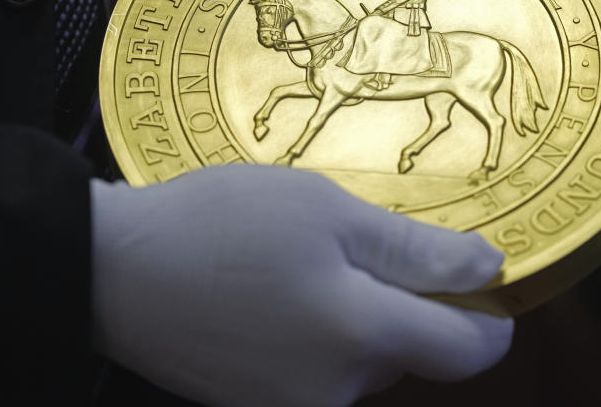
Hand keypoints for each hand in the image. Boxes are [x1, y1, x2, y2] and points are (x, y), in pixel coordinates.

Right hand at [90, 165, 511, 406]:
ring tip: (304, 263)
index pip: (468, 351)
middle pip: (410, 352)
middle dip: (405, 302)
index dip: (486, 316)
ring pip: (362, 360)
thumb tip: (489, 270)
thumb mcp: (327, 212)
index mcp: (363, 339)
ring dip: (357, 317)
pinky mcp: (257, 406)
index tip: (474, 276)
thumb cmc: (226, 224)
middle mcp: (338, 394)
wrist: (112, 269)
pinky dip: (317, 334)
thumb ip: (416, 250)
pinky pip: (318, 372)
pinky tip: (276, 293)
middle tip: (358, 242)